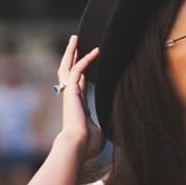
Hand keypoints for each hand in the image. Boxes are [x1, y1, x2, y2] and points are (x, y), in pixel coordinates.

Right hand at [53, 36, 102, 158]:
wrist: (78, 146)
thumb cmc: (88, 145)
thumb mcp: (100, 133)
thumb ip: (105, 127)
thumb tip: (118, 132)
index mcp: (78, 106)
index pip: (78, 84)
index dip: (81, 72)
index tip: (86, 61)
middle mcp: (72, 97)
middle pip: (67, 71)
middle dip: (71, 56)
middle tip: (74, 42)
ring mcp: (70, 94)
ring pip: (68, 67)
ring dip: (72, 52)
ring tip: (75, 38)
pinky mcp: (71, 92)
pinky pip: (77, 71)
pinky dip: (86, 60)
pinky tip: (95, 51)